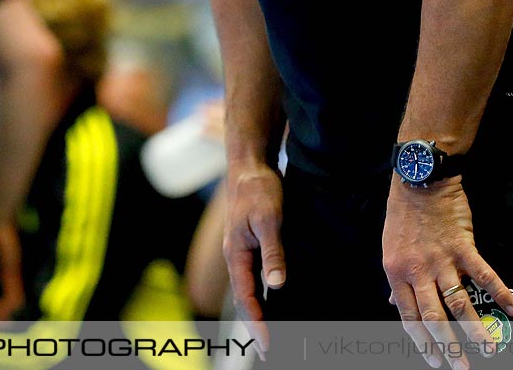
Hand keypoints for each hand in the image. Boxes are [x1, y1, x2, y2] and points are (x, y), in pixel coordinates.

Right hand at [223, 162, 285, 358]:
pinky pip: (253, 273)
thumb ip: (273, 252)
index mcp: (236, 254)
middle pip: (243, 298)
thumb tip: (277, 284)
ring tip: (269, 331)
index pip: (245, 298)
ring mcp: (241, 249)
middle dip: (254, 324)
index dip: (257, 322)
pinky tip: (273, 296)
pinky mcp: (249, 241)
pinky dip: (260, 291)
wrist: (250, 163)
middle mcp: (235, 255)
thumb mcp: (269, 219)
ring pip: (247, 287)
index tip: (267, 344)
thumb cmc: (259, 189)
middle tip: (267, 348)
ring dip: (257, 310)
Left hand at [382, 177, 512, 369]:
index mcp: (397, 273)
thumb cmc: (403, 215)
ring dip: (475, 329)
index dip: (423, 344)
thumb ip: (399, 279)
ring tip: (488, 349)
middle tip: (461, 367)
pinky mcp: (463, 246)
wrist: (420, 180)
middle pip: (435, 318)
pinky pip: (484, 274)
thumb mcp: (391, 249)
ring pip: (459, 302)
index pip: (410, 318)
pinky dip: (500, 292)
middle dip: (449, 347)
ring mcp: (442, 259)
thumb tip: (395, 304)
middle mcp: (418, 271)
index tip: (435, 362)